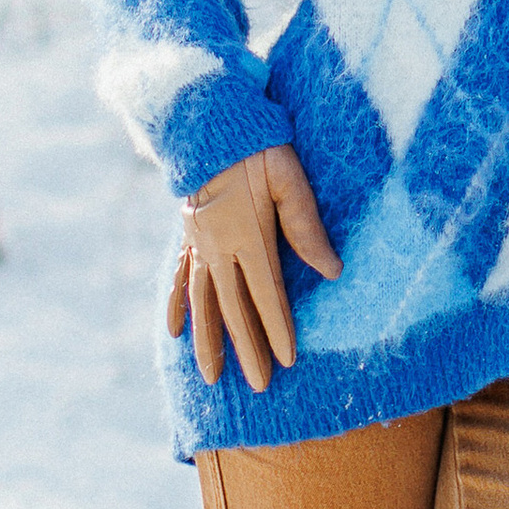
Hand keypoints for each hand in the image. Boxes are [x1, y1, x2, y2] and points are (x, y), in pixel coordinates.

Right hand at [167, 144, 341, 391]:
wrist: (210, 122)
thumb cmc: (258, 147)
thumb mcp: (290, 179)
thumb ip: (307, 227)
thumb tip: (333, 271)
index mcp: (247, 236)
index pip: (266, 295)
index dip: (277, 330)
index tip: (288, 360)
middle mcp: (218, 247)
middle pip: (233, 309)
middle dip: (247, 350)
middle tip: (261, 386)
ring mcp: (199, 244)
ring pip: (202, 303)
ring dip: (208, 341)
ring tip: (211, 376)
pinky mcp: (189, 235)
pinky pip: (179, 278)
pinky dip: (177, 306)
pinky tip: (174, 331)